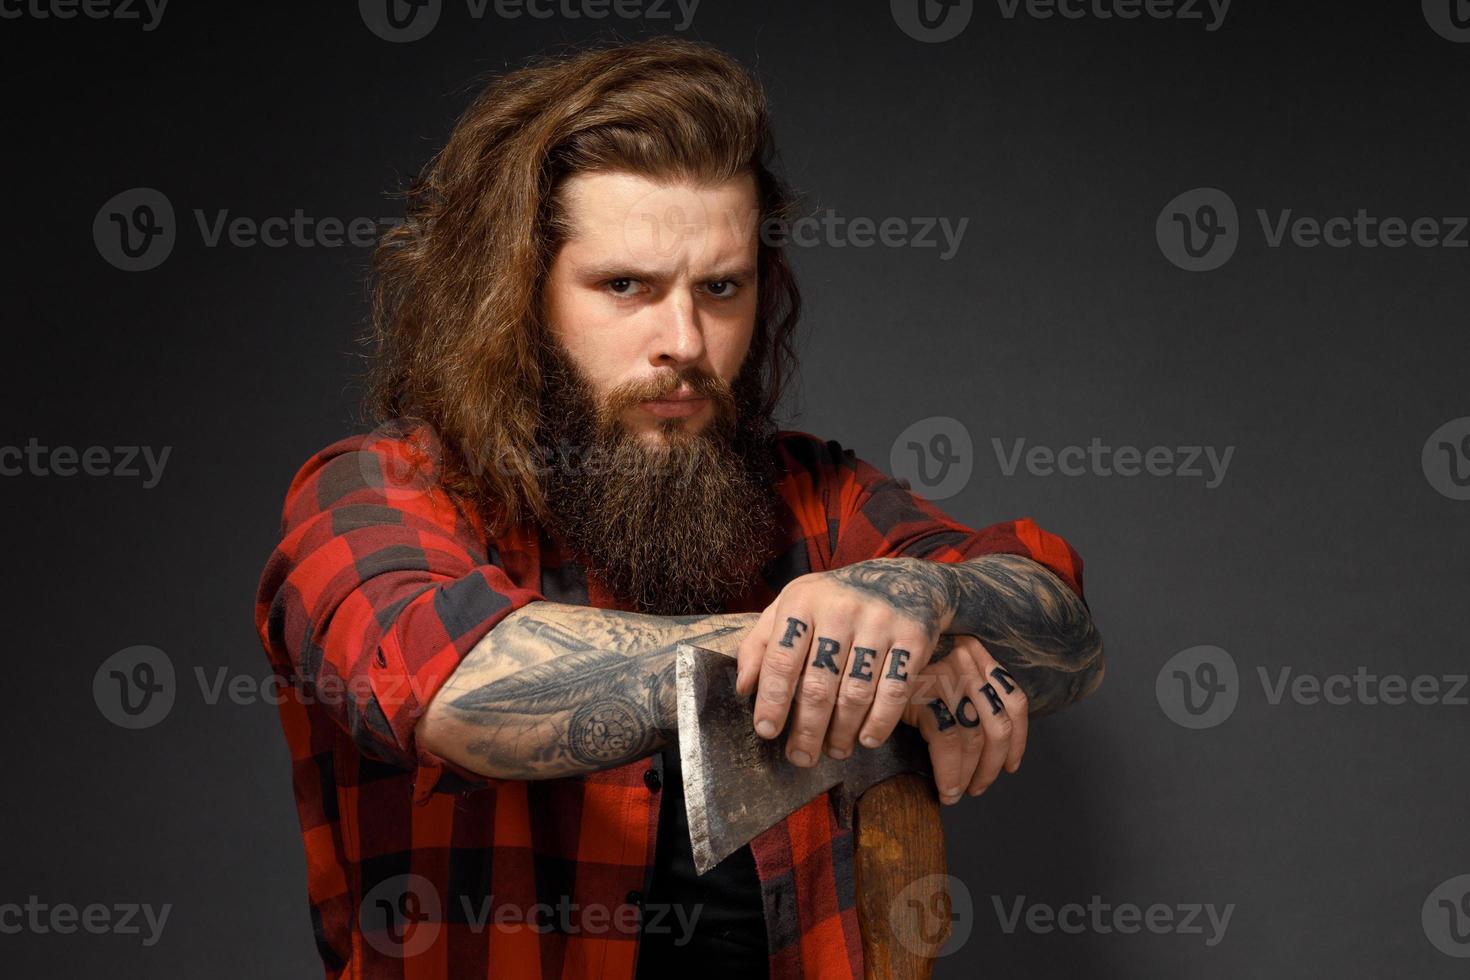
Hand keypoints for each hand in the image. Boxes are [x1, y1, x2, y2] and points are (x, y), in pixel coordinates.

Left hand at [734, 557, 959, 766]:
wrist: (903, 581)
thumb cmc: (834, 601)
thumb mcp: (792, 608)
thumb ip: (761, 643)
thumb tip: (743, 687)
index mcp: (803, 601)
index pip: (781, 659)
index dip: (771, 700)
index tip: (766, 732)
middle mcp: (841, 608)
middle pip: (819, 684)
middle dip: (807, 730)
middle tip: (801, 757)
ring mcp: (879, 622)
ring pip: (855, 693)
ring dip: (842, 732)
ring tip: (834, 751)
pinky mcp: (912, 637)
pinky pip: (894, 691)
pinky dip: (880, 722)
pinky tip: (867, 738)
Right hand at [900, 634, 1028, 803]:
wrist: (864, 655)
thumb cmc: (898, 666)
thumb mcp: (936, 666)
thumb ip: (960, 689)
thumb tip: (980, 743)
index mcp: (977, 654)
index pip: (1013, 700)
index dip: (1019, 739)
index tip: (1011, 764)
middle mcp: (968, 662)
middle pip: (998, 724)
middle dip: (993, 764)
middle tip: (979, 786)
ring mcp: (947, 678)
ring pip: (975, 737)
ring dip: (972, 774)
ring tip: (959, 792)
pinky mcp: (924, 695)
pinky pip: (947, 742)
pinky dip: (951, 772)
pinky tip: (946, 788)